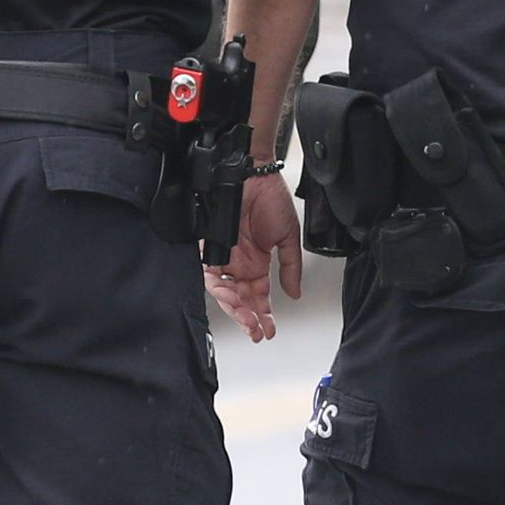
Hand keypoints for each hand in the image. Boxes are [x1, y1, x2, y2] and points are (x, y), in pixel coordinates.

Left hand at [204, 172, 303, 343]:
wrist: (254, 174)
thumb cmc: (271, 198)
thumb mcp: (288, 237)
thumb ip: (290, 266)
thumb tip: (295, 293)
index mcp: (257, 262)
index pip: (258, 297)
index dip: (264, 315)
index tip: (269, 330)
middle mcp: (239, 262)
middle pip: (240, 299)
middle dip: (248, 318)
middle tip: (256, 331)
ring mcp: (224, 255)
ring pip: (225, 291)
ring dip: (235, 307)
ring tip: (246, 317)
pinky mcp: (209, 247)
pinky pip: (209, 274)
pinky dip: (219, 288)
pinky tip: (232, 297)